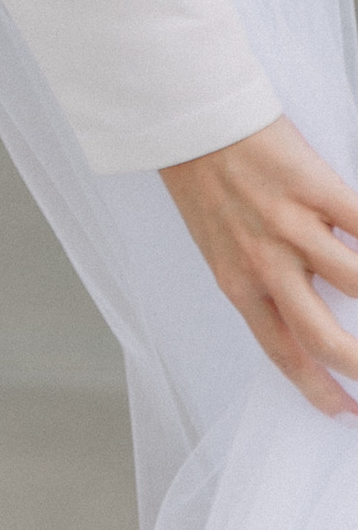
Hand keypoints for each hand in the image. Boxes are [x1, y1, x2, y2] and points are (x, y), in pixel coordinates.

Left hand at [161, 116, 357, 416]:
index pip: (282, 352)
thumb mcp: (220, 242)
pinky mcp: (315, 188)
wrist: (188, 117)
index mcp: (237, 282)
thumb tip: (307, 302)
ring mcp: (292, 227)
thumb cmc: (203, 176)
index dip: (317, 389)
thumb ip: (259, 276)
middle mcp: (265, 263)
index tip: (345, 412)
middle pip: (323, 338)